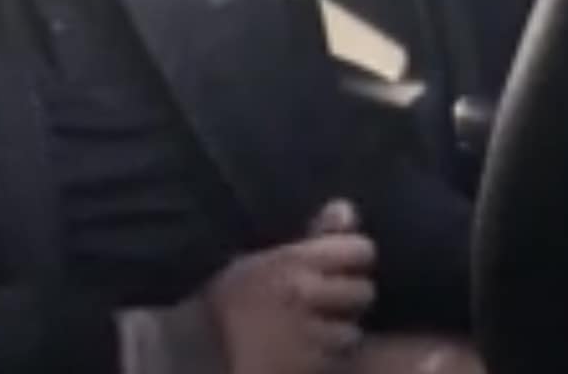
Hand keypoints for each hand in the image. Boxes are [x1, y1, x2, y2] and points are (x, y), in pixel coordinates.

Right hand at [206, 208, 375, 373]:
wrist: (204, 350)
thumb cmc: (233, 294)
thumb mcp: (266, 255)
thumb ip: (313, 232)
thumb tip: (347, 209)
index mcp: (294, 259)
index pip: (360, 250)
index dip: (355, 254)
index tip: (343, 261)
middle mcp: (305, 293)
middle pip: (363, 291)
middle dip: (350, 295)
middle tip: (327, 298)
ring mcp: (308, 334)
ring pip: (352, 330)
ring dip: (339, 330)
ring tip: (315, 326)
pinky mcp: (308, 367)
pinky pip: (335, 358)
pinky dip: (326, 355)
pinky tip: (305, 347)